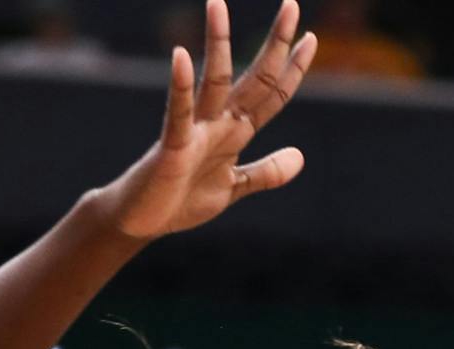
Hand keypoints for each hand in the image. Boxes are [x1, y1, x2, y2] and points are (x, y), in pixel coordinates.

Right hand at [96, 0, 315, 240]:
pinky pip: (177, 114)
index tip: (311, 38)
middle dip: (274, 44)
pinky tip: (179, 56)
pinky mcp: (171, 147)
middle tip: (292, 3)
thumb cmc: (182, 200)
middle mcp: (218, 124)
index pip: (272, 95)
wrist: (142, 222)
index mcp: (235, 133)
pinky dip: (179, 87)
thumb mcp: (233, 188)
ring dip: (218, 44)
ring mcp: (195, 132)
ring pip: (212, 82)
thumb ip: (265, 172)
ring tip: (217, 5)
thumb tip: (300, 157)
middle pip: (253, 79)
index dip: (293, 69)